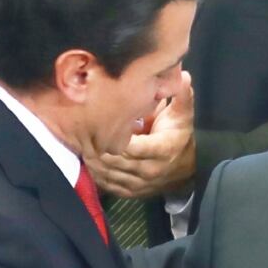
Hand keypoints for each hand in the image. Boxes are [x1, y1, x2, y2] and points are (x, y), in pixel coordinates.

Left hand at [85, 71, 195, 197]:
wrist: (186, 170)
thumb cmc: (180, 137)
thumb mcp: (183, 116)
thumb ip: (181, 97)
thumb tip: (182, 75)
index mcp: (162, 149)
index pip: (131, 146)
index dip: (113, 136)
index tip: (101, 123)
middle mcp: (150, 170)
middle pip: (115, 160)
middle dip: (97, 147)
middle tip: (82, 132)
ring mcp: (140, 184)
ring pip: (108, 174)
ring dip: (93, 160)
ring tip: (81, 145)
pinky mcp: (132, 192)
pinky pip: (109, 185)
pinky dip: (96, 174)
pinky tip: (88, 161)